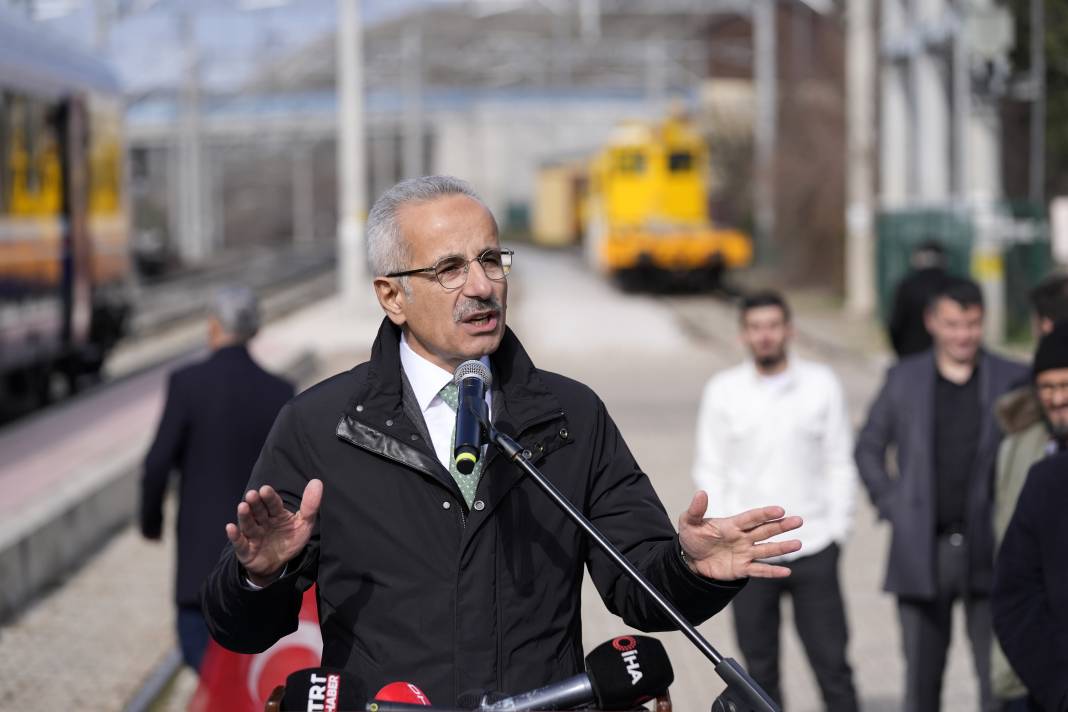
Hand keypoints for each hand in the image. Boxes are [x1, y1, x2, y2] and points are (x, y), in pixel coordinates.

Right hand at [225, 479, 322, 585]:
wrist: (278, 564)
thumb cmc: (289, 540)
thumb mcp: (304, 524)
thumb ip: (310, 505)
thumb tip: (317, 481)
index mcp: (276, 514)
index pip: (273, 504)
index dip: (269, 497)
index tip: (265, 489)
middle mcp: (262, 522)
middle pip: (258, 511)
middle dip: (255, 503)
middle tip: (252, 494)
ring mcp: (253, 535)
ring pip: (248, 524)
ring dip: (244, 516)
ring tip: (242, 506)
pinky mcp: (246, 550)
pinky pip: (239, 543)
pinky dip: (234, 536)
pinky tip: (230, 527)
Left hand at [678, 491, 802, 580]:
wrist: (690, 559)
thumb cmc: (692, 537)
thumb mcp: (689, 522)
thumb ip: (696, 509)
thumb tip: (701, 493)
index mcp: (732, 524)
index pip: (752, 517)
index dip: (765, 513)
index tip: (780, 510)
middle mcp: (742, 537)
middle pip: (765, 530)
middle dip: (781, 526)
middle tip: (798, 520)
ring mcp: (744, 553)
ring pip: (767, 549)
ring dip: (782, 547)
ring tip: (798, 544)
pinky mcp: (742, 568)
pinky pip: (759, 570)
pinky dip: (772, 572)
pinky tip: (786, 571)